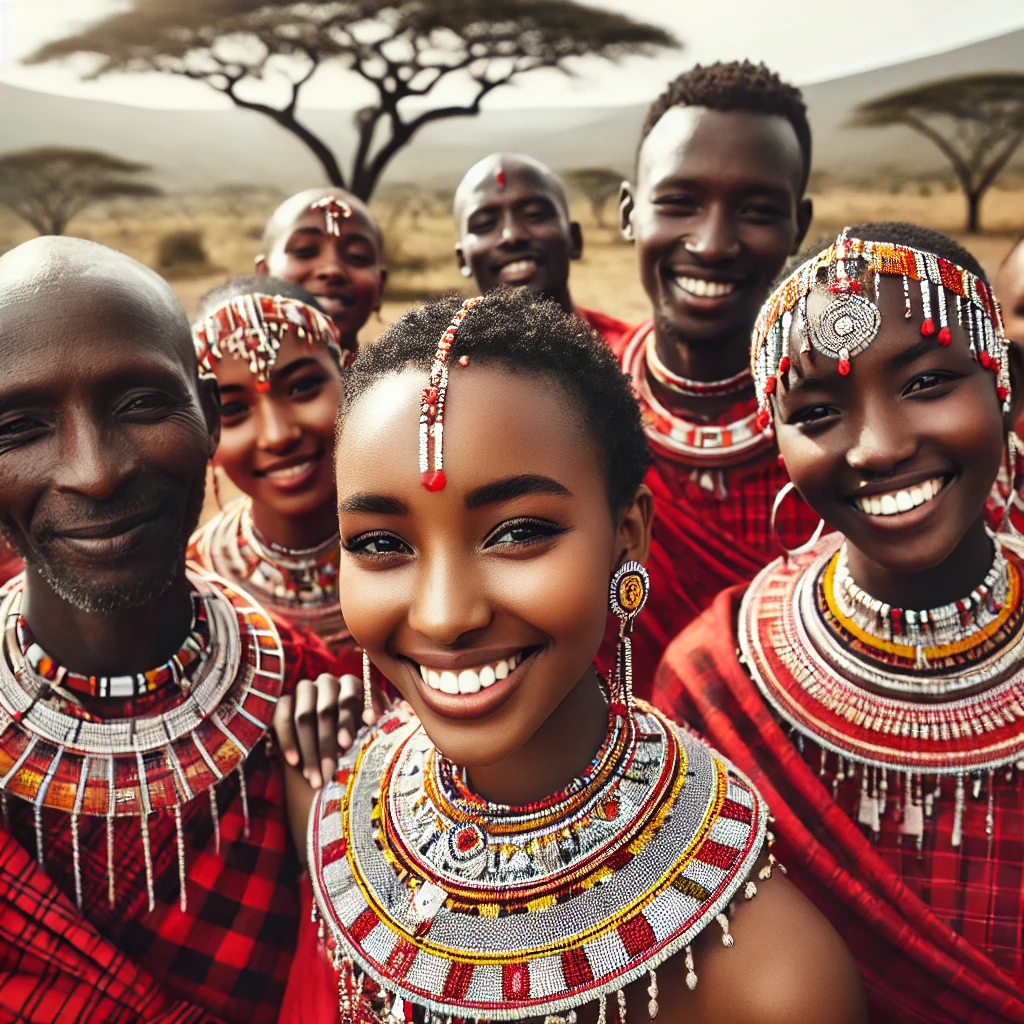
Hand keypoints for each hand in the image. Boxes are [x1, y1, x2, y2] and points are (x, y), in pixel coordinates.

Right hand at [272, 672, 386, 788]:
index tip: (347, 744)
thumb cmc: (355, 735)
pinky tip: (294, 762)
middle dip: (327, 744)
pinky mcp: (283, 701)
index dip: (347, 721)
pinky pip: (282, 718)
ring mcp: (303, 689)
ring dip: (309, 751)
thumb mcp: (366, 729)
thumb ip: (371, 724)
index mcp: (351, 684)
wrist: (329, 746)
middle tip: (330, 771)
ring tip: (316, 779)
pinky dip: (288, 741)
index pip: (348, 698)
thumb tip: (374, 719)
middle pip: (325, 711)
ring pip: (303, 717)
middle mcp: (327, 682)